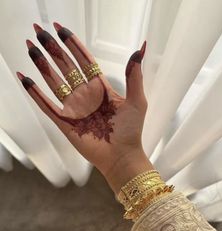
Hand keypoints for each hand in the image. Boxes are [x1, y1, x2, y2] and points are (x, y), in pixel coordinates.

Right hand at [17, 22, 146, 178]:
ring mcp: (74, 108)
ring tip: (31, 47)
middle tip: (39, 31)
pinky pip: (47, 105)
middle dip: (52, 48)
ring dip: (42, 65)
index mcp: (100, 88)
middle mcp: (85, 95)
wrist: (122, 156)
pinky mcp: (65, 122)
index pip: (84, 61)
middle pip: (65, 67)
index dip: (72, 44)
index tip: (60, 29)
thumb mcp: (137, 100)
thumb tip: (140, 49)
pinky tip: (26, 79)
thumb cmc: (131, 131)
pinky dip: (35, 93)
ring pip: (54, 81)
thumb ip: (134, 75)